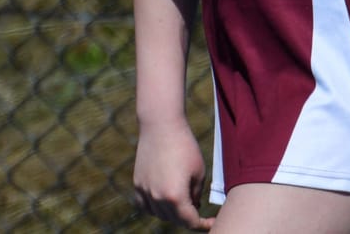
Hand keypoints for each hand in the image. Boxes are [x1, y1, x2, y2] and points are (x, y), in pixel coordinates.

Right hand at [131, 115, 212, 229]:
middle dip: (189, 219)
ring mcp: (144, 190)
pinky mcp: (137, 182)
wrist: (161, 125)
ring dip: (172, 214)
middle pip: (175, 220)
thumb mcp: (199, 173)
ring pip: (159, 214)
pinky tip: (163, 201)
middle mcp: (157, 197)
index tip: (212, 222)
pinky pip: (144, 205)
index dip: (203, 224)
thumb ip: (196, 195)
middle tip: (199, 212)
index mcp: (175, 197)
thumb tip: (193, 206)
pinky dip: (154, 207)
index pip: (190, 222)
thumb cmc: (184, 146)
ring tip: (183, 204)